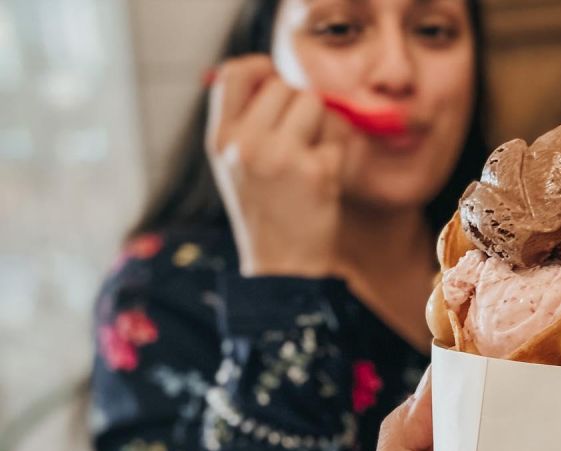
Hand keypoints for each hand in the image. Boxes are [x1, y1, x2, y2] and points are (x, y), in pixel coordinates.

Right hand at [206, 55, 344, 276]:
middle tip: (299, 143)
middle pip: (284, 85)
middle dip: (299, 108)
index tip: (275, 87)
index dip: (261, 70)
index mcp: (221, 140)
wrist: (282, 268)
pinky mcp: (315, 172)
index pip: (234, 73)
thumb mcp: (237, 166)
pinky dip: (337, 155)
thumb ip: (248, 121)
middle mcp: (245, 144)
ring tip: (310, 161)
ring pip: (315, 103)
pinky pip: (337, 137)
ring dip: (322, 127)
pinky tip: (323, 182)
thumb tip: (274, 75)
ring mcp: (280, 157)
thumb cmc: (266, 212)